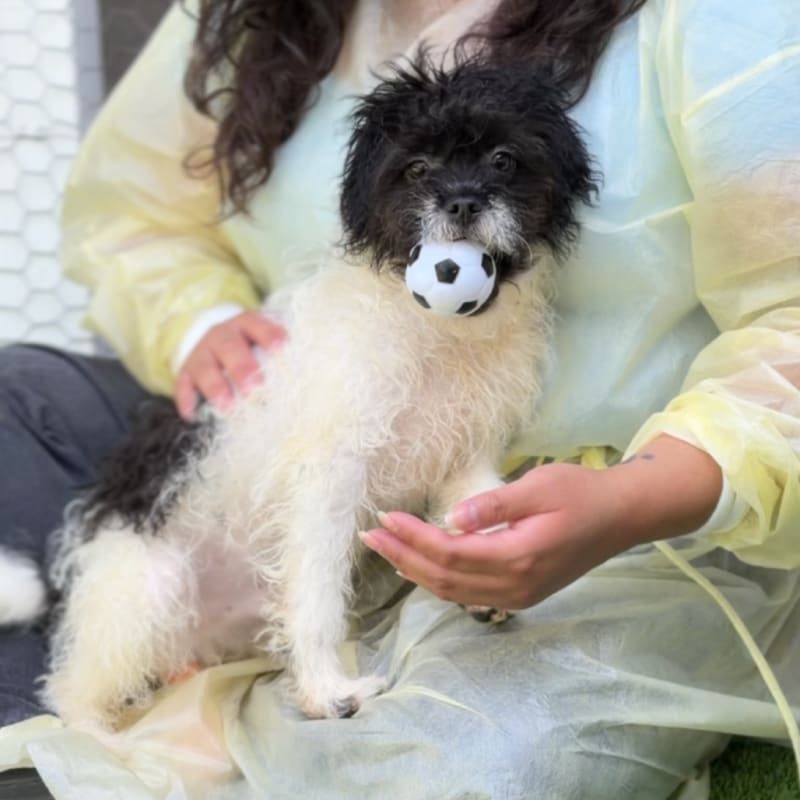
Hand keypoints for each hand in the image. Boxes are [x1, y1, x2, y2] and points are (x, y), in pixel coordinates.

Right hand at [174, 310, 285, 418]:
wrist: (217, 342)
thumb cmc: (252, 348)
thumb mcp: (264, 344)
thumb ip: (279, 357)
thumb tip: (307, 382)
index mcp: (245, 324)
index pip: (255, 324)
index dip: (267, 334)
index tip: (281, 348)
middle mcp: (221, 335)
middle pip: (228, 346)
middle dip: (242, 366)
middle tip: (255, 386)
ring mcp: (202, 353)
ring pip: (205, 366)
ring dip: (216, 386)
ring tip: (228, 405)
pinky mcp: (186, 372)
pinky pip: (183, 385)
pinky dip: (186, 400)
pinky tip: (192, 415)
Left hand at [360, 436, 721, 609]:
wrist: (620, 517)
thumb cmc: (581, 493)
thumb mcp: (540, 486)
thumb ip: (496, 504)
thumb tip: (452, 516)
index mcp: (519, 556)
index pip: (450, 553)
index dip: (413, 538)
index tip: (385, 518)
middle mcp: (515, 585)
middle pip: (445, 578)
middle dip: (403, 557)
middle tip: (370, 537)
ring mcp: (519, 595)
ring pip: (454, 592)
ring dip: (416, 571)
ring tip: (386, 551)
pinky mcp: (521, 594)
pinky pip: (469, 593)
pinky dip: (439, 580)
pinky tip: (421, 565)